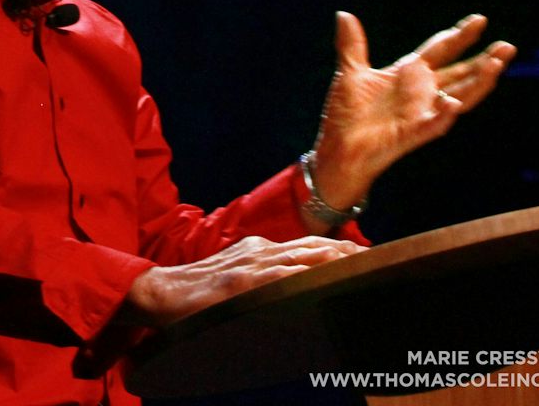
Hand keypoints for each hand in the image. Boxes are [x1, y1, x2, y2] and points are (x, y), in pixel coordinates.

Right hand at [122, 235, 363, 325]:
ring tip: (362, 261)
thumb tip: (293, 289)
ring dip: (335, 258)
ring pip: (303, 257)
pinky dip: (305, 275)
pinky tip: (324, 276)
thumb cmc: (198, 293)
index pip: (306, 246)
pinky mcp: (243, 283)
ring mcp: (252, 266)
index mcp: (258, 250)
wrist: (162, 292)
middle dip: (346, 250)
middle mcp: (259, 252)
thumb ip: (263, 279)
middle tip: (376, 255)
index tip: (364, 254)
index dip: (337, 248)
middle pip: (312, 247)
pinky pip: (281, 277)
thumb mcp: (235, 279)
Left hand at [309, 12, 514, 212]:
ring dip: (478, 82)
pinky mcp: (415, 132)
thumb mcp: (351, 72)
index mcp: (409, 74)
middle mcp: (422, 92)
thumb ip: (352, 45)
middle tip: (508, 46)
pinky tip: (453, 101)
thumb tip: (344, 14)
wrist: (339, 147)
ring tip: (495, 65)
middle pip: (460, 72)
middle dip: (484, 60)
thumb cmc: (348, 113)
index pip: (441, 50)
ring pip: (460, 95)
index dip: (460, 36)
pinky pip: (436, 122)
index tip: (481, 19)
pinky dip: (445, 111)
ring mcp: (422, 112)